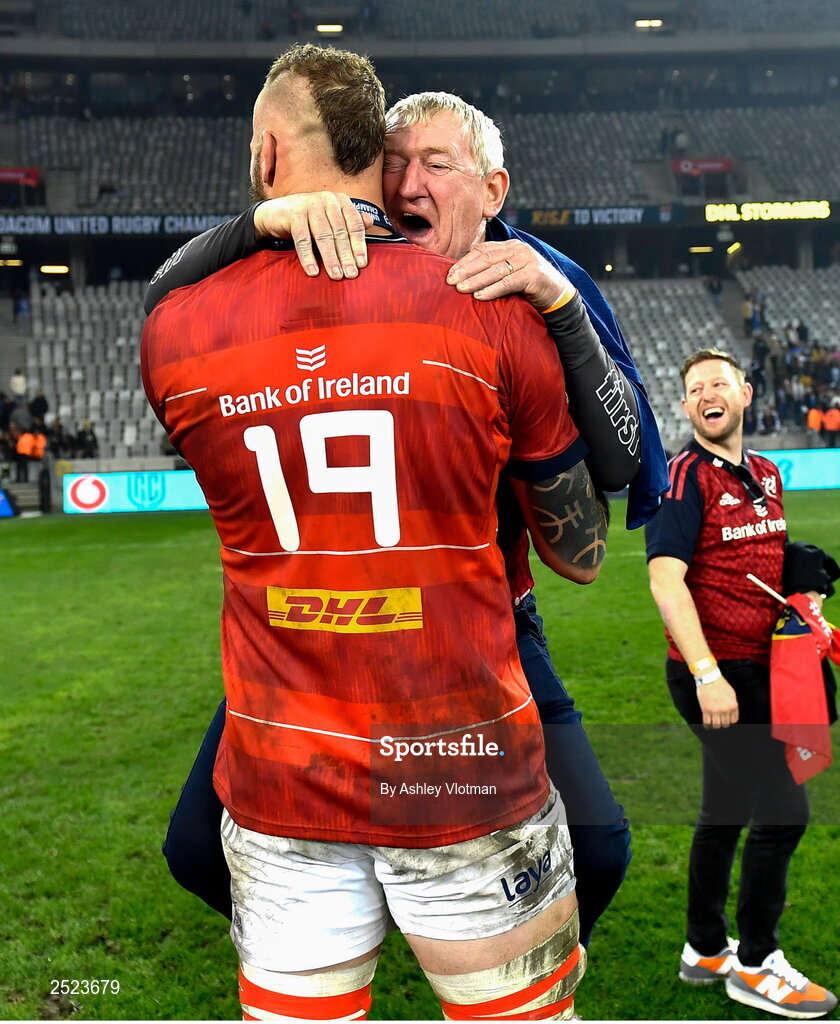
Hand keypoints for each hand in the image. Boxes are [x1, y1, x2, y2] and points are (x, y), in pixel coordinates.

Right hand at [253, 193, 370, 280]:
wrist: (275, 213)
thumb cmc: (308, 219)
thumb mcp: (330, 218)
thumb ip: (349, 220)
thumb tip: (370, 222)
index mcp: (340, 201)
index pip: (354, 224)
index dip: (359, 245)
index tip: (362, 264)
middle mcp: (327, 200)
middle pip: (340, 232)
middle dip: (346, 256)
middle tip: (351, 275)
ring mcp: (309, 205)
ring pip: (323, 236)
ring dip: (330, 258)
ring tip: (336, 276)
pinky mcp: (293, 214)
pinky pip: (303, 239)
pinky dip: (308, 257)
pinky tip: (313, 271)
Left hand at [446, 240, 569, 310]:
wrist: (558, 296)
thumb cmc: (529, 287)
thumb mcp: (509, 274)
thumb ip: (492, 269)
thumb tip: (464, 272)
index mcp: (510, 246)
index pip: (482, 250)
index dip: (464, 261)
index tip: (449, 273)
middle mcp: (518, 249)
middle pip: (486, 258)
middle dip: (466, 269)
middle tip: (450, 281)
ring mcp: (527, 260)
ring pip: (495, 270)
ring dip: (476, 280)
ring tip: (460, 289)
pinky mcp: (533, 275)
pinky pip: (508, 282)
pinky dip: (492, 290)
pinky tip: (479, 296)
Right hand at [696, 677, 738, 728]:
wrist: (709, 678)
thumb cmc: (720, 685)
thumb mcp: (732, 694)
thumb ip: (733, 705)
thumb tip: (732, 714)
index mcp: (733, 706)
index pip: (733, 721)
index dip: (729, 721)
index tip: (725, 720)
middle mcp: (726, 709)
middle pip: (725, 724)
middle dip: (721, 724)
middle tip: (718, 721)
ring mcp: (715, 710)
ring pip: (716, 726)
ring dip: (714, 726)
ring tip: (712, 724)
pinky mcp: (706, 710)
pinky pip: (707, 723)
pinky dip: (707, 726)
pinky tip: (707, 725)